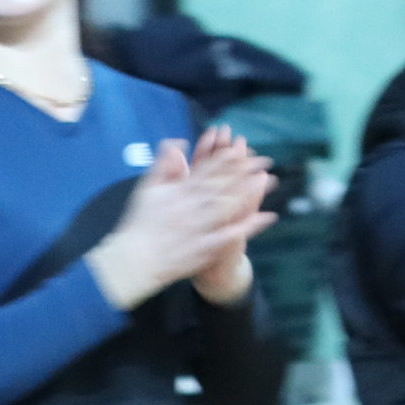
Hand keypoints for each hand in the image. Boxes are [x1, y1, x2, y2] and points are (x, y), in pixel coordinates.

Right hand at [91, 136, 275, 312]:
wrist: (134, 261)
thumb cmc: (138, 225)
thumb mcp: (146, 189)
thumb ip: (163, 165)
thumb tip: (177, 143)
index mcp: (179, 191)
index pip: (207, 169)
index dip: (226, 157)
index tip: (241, 147)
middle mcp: (192, 206)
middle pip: (224, 184)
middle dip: (246, 171)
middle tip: (265, 161)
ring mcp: (200, 226)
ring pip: (231, 205)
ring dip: (252, 192)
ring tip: (270, 181)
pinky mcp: (205, 247)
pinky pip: (232, 234)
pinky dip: (250, 225)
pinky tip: (266, 216)